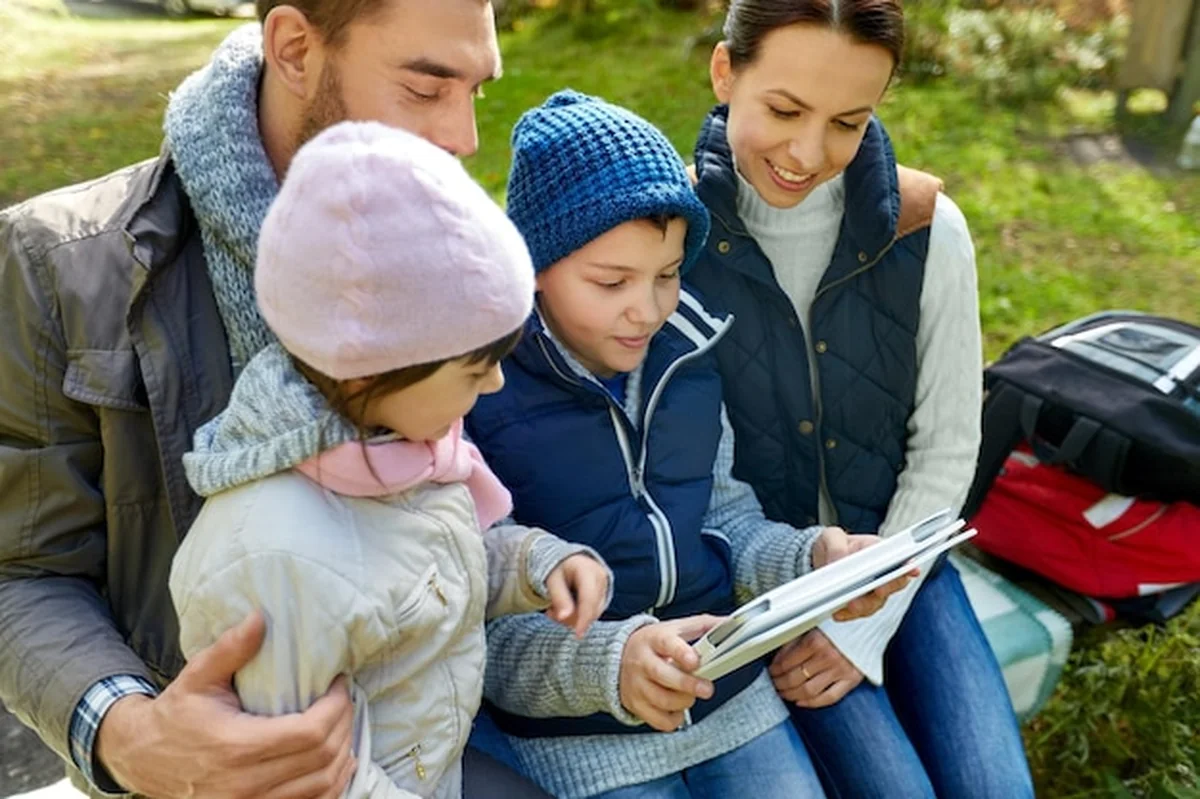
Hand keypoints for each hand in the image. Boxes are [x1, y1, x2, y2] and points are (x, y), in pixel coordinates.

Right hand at [96, 611, 355, 798]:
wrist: (143, 759)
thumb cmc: (176, 714)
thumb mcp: (198, 676)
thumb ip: (231, 648)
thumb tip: (261, 617)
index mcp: (236, 747)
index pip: (310, 733)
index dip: (336, 707)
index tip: (339, 684)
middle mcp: (246, 785)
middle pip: (323, 758)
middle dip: (343, 724)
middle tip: (344, 700)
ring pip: (323, 786)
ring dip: (342, 754)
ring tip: (342, 724)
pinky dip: (330, 783)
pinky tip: (334, 760)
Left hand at [545, 553, 609, 637]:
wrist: (567, 562)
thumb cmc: (558, 569)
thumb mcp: (553, 580)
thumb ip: (559, 598)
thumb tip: (564, 617)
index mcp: (587, 569)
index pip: (589, 598)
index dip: (584, 618)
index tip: (578, 635)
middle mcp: (600, 577)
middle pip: (593, 609)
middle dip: (572, 619)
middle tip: (550, 613)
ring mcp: (604, 587)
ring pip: (593, 614)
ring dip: (573, 619)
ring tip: (554, 609)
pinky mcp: (604, 596)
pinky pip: (593, 614)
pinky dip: (578, 617)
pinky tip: (566, 609)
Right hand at [618, 615, 720, 731]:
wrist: (620, 657)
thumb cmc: (655, 643)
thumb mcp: (676, 628)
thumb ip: (704, 626)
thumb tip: (731, 624)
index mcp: (654, 639)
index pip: (666, 644)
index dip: (681, 653)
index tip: (696, 662)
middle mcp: (642, 662)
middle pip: (664, 676)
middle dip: (689, 685)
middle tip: (707, 689)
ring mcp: (636, 685)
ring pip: (663, 700)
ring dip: (685, 701)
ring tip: (691, 694)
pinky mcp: (636, 705)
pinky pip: (660, 721)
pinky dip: (675, 718)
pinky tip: (678, 708)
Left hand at [769, 629, 863, 707]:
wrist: (866, 628)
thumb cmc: (839, 627)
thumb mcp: (813, 627)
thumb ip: (794, 642)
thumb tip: (777, 659)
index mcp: (815, 641)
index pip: (787, 662)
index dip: (775, 669)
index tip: (771, 672)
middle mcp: (827, 657)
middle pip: (795, 678)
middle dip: (780, 683)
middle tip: (775, 684)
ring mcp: (839, 670)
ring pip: (808, 690)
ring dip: (792, 694)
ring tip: (784, 693)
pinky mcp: (851, 680)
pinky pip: (829, 697)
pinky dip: (813, 703)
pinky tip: (801, 701)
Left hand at [811, 527, 917, 620]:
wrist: (822, 561)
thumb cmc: (832, 545)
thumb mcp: (831, 537)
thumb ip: (837, 546)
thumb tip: (839, 561)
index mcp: (878, 550)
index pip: (899, 559)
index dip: (908, 566)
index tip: (912, 570)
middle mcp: (880, 573)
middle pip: (892, 585)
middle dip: (886, 588)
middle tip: (879, 589)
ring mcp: (871, 591)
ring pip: (875, 602)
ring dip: (865, 605)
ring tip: (851, 605)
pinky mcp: (859, 604)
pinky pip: (857, 613)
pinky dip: (848, 614)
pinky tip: (838, 613)